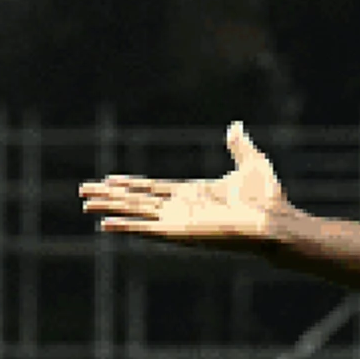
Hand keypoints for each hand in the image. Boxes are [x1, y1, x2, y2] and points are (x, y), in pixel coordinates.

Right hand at [80, 123, 290, 245]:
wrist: (275, 220)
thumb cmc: (268, 198)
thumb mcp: (251, 162)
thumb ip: (239, 146)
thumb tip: (236, 126)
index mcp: (193, 193)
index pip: (152, 188)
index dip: (129, 184)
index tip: (109, 178)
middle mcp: (181, 208)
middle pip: (136, 200)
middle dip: (110, 195)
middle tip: (84, 191)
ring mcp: (179, 220)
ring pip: (135, 212)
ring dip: (110, 207)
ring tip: (85, 203)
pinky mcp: (180, 233)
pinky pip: (147, 229)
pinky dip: (125, 227)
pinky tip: (104, 225)